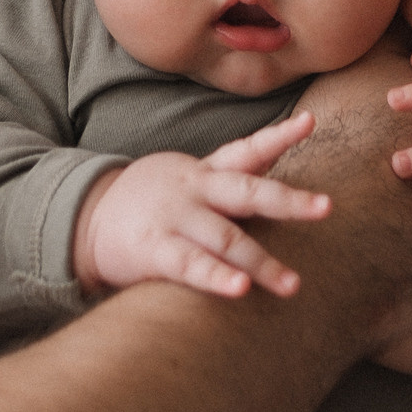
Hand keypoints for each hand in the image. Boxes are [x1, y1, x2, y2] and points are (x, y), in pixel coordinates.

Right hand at [73, 113, 330, 298]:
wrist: (86, 217)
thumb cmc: (152, 200)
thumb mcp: (190, 179)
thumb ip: (232, 178)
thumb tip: (283, 171)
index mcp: (205, 172)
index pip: (246, 150)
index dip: (278, 136)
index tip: (309, 122)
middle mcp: (195, 190)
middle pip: (247, 192)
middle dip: (289, 200)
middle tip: (326, 207)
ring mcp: (174, 218)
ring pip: (225, 238)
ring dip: (261, 262)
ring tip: (291, 284)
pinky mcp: (152, 249)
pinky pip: (189, 264)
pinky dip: (216, 277)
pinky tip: (239, 289)